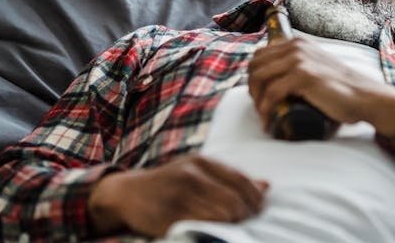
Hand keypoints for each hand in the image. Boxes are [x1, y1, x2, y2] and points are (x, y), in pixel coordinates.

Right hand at [88, 155, 268, 237]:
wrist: (127, 193)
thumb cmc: (170, 183)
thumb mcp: (199, 172)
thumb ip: (231, 179)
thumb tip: (266, 186)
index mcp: (202, 162)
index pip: (242, 181)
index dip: (255, 199)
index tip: (257, 212)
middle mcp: (192, 175)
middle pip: (234, 202)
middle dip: (243, 217)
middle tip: (242, 225)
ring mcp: (179, 196)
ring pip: (221, 217)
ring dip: (229, 227)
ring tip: (227, 229)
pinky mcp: (169, 216)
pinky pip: (201, 228)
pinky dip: (211, 233)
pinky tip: (211, 232)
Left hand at [247, 37, 394, 135]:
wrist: (366, 97)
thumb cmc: (341, 89)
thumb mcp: (316, 67)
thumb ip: (300, 66)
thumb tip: (277, 80)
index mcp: (297, 43)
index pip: (260, 56)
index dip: (253, 77)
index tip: (259, 95)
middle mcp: (296, 47)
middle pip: (255, 66)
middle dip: (252, 89)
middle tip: (260, 108)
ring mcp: (299, 60)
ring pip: (260, 79)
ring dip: (257, 100)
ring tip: (264, 115)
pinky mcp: (304, 76)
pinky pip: (272, 93)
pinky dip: (266, 109)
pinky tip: (268, 121)